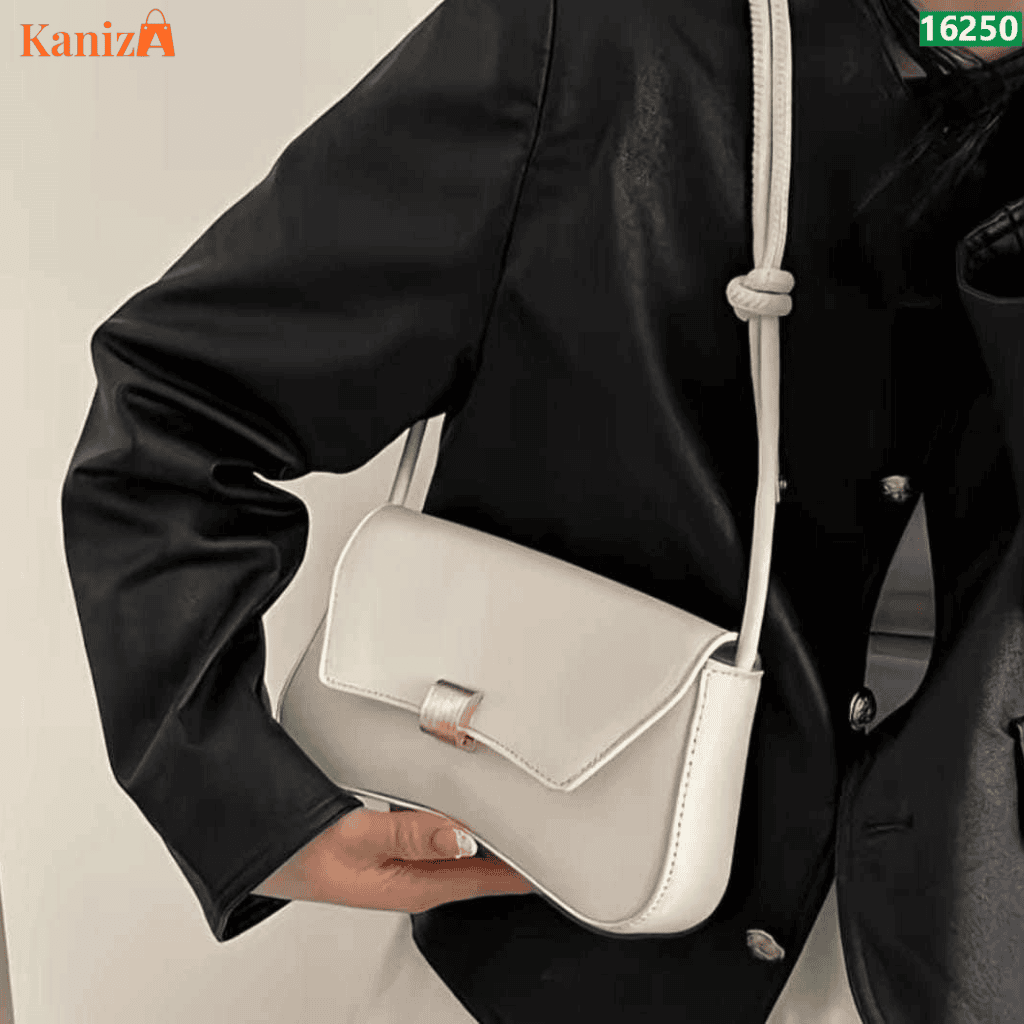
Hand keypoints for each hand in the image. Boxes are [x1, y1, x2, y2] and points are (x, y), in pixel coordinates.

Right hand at [252, 807, 533, 913]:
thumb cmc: (303, 854)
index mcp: (414, 885)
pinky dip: (460, 825)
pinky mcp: (393, 848)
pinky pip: (439, 837)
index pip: (483, 879)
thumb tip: (462, 833)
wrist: (266, 852)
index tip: (554, 858)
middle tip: (548, 830)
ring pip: (460, 851)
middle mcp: (414, 877)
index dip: (520, 870)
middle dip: (512, 853)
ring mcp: (404, 864)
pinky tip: (466, 809)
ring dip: (487, 838)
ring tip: (518, 817)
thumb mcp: (359, 838)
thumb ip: (413, 833)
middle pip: (478, 867)